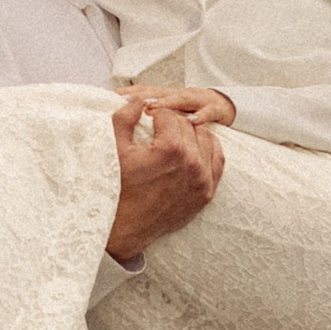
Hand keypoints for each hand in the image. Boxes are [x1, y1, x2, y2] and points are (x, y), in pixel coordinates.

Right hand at [108, 99, 222, 258]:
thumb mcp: (113, 148)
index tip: (146, 116)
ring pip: (206, 138)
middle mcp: (192, 164)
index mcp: (171, 150)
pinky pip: (217, 161)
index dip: (154, 112)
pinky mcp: (206, 194)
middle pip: (187, 125)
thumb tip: (137, 100)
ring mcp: (202, 181)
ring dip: (190, 133)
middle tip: (156, 126)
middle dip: (171, 121)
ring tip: (172, 137)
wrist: (123, 229)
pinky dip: (207, 150)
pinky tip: (193, 148)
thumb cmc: (115, 189)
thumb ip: (125, 117)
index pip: (169, 115)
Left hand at [123, 80, 236, 130]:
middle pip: (161, 92)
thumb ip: (153, 117)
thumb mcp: (172, 114)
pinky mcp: (216, 109)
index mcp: (169, 96)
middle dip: (143, 95)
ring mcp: (199, 100)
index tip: (112, 97)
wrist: (227, 107)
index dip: (130, 93)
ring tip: (151, 107)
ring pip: (181, 99)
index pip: (147, 92)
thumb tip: (126, 122)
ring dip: (167, 102)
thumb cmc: (194, 112)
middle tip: (126, 101)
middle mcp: (182, 95)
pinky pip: (209, 112)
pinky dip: (201, 116)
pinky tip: (192, 121)